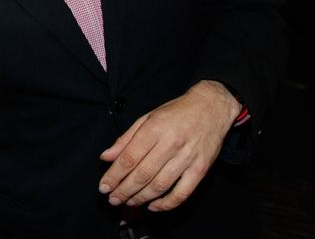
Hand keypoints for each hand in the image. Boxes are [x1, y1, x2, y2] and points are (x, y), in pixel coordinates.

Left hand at [98, 80, 239, 211]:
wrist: (211, 107)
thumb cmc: (176, 112)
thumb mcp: (147, 117)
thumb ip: (125, 139)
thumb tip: (106, 157)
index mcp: (154, 129)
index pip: (129, 158)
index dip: (114, 176)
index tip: (103, 187)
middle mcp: (170, 144)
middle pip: (142, 174)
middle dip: (124, 191)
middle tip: (113, 200)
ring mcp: (187, 158)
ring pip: (160, 185)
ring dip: (141, 198)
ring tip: (128, 203)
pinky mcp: (201, 169)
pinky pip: (182, 193)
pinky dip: (167, 204)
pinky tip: (153, 206)